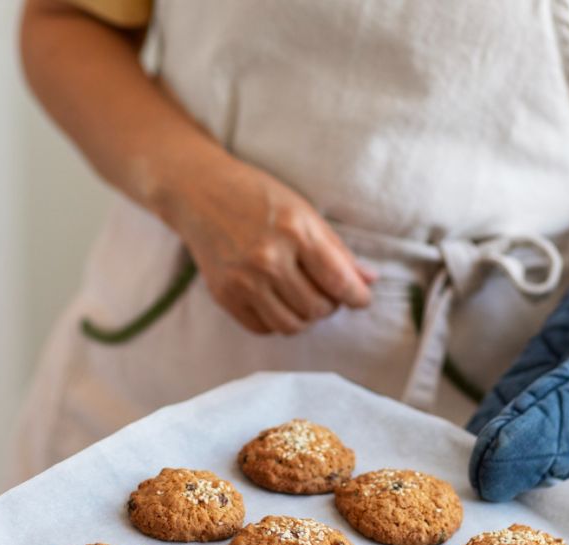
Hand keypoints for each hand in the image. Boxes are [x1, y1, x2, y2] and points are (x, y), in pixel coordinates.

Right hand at [160, 153, 375, 334]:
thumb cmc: (257, 196)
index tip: (361, 299)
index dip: (357, 297)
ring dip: (306, 318)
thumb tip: (368, 280)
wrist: (200, 193)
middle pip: (317, 309)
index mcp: (295, 231)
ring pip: (292, 325)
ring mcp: (243, 281)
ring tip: (304, 299)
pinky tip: (278, 302)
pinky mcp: (224, 296)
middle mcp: (268, 259)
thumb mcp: (303, 211)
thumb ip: (336, 250)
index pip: (338, 281)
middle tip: (327, 293)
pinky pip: (263, 328)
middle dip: (330, 306)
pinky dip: (277, 321)